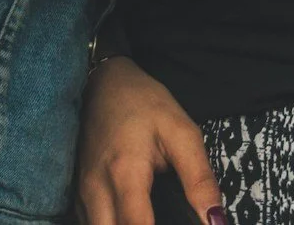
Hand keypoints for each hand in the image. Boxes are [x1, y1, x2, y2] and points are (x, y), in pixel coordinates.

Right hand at [76, 58, 225, 224]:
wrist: (105, 82)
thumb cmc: (145, 104)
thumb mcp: (182, 133)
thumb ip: (200, 180)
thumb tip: (216, 221)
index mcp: (125, 174)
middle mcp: (96, 189)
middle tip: (165, 222)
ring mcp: (82, 192)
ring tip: (149, 219)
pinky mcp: (77, 193)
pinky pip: (89, 224)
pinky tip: (130, 220)